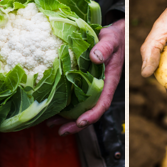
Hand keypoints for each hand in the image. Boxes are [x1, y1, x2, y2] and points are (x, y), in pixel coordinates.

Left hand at [48, 20, 124, 134]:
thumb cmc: (114, 38)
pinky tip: (52, 108)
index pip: (102, 103)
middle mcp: (100, 87)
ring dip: (68, 118)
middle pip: (90, 111)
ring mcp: (92, 86)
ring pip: (81, 107)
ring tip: (52, 124)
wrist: (114, 35)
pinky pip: (75, 97)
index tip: (80, 122)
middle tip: (61, 130)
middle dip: (76, 124)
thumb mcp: (111, 40)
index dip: (92, 115)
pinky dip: (64, 105)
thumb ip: (104, 48)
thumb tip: (94, 57)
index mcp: (109, 81)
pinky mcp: (83, 81)